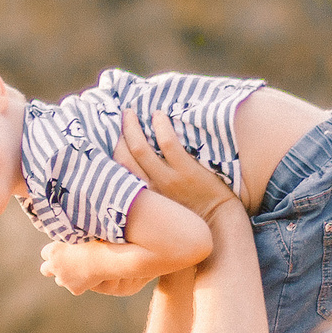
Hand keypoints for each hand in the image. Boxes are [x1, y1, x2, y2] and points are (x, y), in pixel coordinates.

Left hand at [38, 240, 99, 295]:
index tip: (61, 251)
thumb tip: (65, 234)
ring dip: (65, 276)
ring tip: (79, 270)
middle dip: (51, 267)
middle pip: (45, 270)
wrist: (105, 259)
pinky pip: (75, 287)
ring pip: (59, 281)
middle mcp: (54, 266)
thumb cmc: (95, 242)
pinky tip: (90, 276)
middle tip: (61, 264)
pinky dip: (80, 284)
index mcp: (53, 251)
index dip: (54, 252)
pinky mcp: (74, 289)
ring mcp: (63, 279)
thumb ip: (68, 238)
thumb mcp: (78, 235)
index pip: (45, 253)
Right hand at [116, 107, 236, 218]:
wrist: (219, 220)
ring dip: (132, 127)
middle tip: (124, 116)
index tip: (113, 134)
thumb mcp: (163, 205)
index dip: (112, 150)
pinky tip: (159, 116)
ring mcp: (168, 179)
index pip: (119, 171)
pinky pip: (168, 144)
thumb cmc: (191, 211)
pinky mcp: (186, 171)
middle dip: (120, 134)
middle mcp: (150, 188)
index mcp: (144, 195)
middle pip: (123, 157)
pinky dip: (161, 126)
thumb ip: (150, 189)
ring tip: (132, 112)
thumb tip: (140, 165)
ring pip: (140, 149)